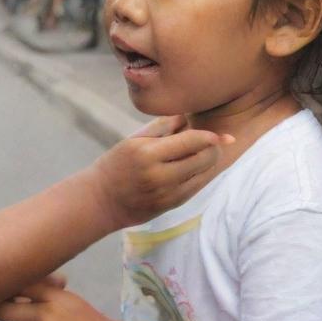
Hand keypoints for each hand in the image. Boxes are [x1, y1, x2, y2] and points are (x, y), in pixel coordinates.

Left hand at [0, 279, 111, 320]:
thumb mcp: (69, 300)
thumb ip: (45, 292)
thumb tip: (19, 286)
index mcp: (54, 296)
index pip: (19, 286)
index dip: (9, 291)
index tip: (9, 296)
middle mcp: (46, 314)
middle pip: (2, 311)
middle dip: (3, 312)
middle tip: (10, 315)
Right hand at [88, 115, 231, 228]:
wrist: (100, 201)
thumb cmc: (115, 165)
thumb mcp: (132, 141)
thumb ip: (162, 126)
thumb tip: (187, 115)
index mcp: (147, 153)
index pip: (192, 141)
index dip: (211, 136)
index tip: (221, 134)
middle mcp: (159, 175)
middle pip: (205, 158)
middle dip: (213, 149)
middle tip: (213, 142)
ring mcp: (167, 193)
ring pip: (205, 174)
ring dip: (210, 163)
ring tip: (203, 153)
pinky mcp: (171, 205)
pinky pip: (197, 187)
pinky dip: (201, 175)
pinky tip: (195, 168)